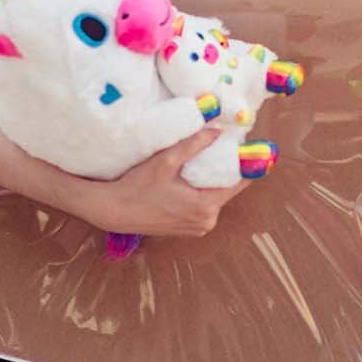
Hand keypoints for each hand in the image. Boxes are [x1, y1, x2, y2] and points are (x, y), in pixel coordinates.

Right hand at [86, 129, 246, 238]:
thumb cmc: (138, 187)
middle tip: (221, 149)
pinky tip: (190, 180)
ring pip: (215, 199)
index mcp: (206, 207)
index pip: (239, 184)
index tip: (246, 148)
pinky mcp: (188, 230)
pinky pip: (203, 208)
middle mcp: (206, 222)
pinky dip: (201, 194)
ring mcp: (197, 228)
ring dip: (212, 183)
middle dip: (225, 171)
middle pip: (227, 191)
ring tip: (204, 162)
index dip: (244, 165)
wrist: (114, 211)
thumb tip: (218, 131)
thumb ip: (194, 145)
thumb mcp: (166, 161)